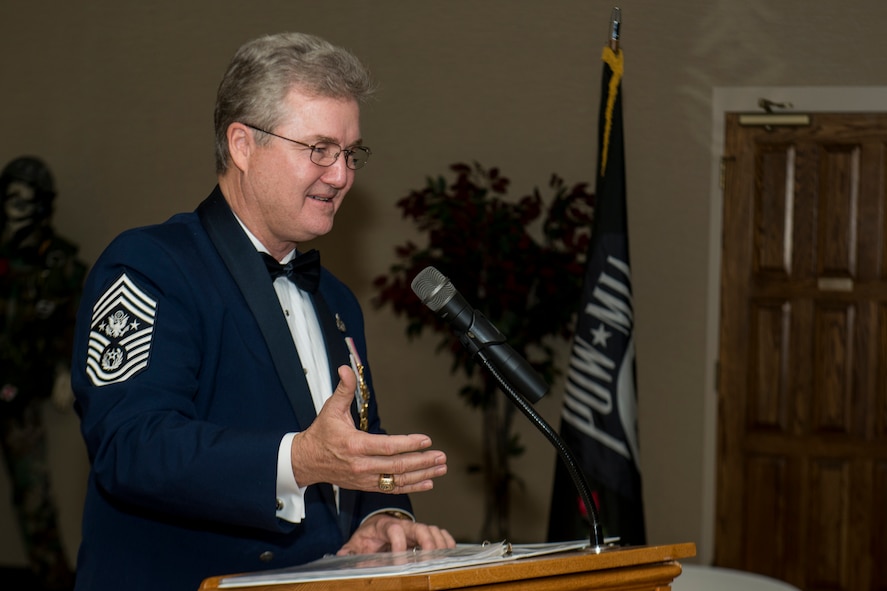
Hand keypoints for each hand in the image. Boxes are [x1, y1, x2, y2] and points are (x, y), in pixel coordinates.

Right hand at [290, 365, 447, 492]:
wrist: (306, 461)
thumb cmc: (321, 433)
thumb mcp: (331, 408)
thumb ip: (343, 389)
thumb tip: (346, 369)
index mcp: (355, 445)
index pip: (387, 446)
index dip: (409, 444)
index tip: (426, 440)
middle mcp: (361, 465)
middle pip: (397, 466)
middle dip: (422, 461)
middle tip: (441, 456)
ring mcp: (364, 478)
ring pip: (397, 480)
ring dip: (422, 475)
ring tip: (441, 468)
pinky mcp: (365, 486)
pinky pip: (391, 489)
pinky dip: (411, 487)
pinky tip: (427, 482)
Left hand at [337, 513, 455, 554]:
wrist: (376, 527)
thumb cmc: (368, 537)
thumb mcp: (356, 542)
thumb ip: (349, 550)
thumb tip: (342, 556)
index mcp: (384, 526)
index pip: (394, 529)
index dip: (398, 542)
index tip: (398, 558)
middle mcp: (402, 524)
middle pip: (419, 527)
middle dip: (427, 541)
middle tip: (430, 557)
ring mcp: (414, 528)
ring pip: (431, 529)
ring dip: (439, 542)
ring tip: (443, 556)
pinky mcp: (423, 534)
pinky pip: (439, 533)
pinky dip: (446, 540)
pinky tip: (450, 551)